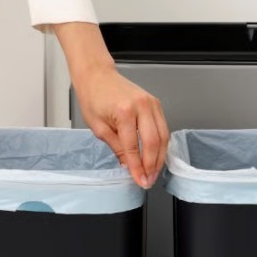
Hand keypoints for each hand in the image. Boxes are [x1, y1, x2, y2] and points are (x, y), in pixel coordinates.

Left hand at [74, 62, 169, 187]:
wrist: (97, 75)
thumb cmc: (94, 97)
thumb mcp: (98, 127)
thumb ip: (116, 148)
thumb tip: (128, 166)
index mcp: (124, 112)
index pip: (134, 147)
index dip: (138, 168)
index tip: (140, 181)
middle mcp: (142, 106)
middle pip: (154, 143)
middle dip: (152, 165)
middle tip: (149, 180)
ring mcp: (152, 103)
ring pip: (163, 136)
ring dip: (160, 157)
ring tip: (153, 171)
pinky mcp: (156, 104)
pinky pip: (163, 128)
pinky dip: (161, 144)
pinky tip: (156, 155)